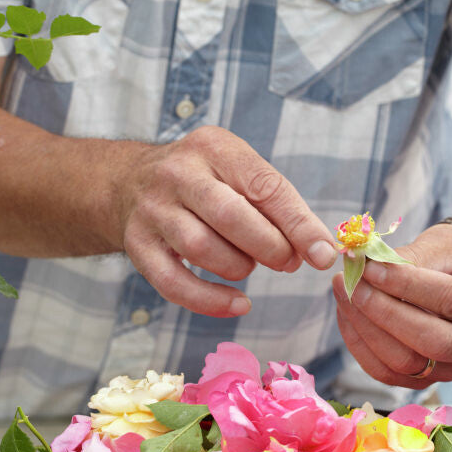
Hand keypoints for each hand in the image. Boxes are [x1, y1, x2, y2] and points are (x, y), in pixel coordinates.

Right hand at [118, 126, 337, 316]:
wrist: (129, 180)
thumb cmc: (204, 180)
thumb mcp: (238, 171)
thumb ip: (277, 205)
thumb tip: (317, 250)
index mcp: (213, 147)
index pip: (264, 186)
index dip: (298, 224)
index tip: (322, 254)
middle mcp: (178, 173)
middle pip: (230, 215)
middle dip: (269, 246)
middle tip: (287, 262)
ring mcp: (152, 210)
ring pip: (201, 248)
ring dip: (238, 267)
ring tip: (250, 265)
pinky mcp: (137, 245)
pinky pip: (174, 283)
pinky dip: (210, 301)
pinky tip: (238, 303)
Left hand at [333, 223, 451, 388]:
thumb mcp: (445, 245)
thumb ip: (410, 258)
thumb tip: (365, 267)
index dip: (407, 285)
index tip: (371, 268)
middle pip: (430, 342)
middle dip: (383, 312)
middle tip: (352, 284)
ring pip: (406, 363)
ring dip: (366, 329)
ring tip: (344, 293)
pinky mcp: (429, 378)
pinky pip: (388, 372)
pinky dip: (361, 345)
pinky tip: (348, 315)